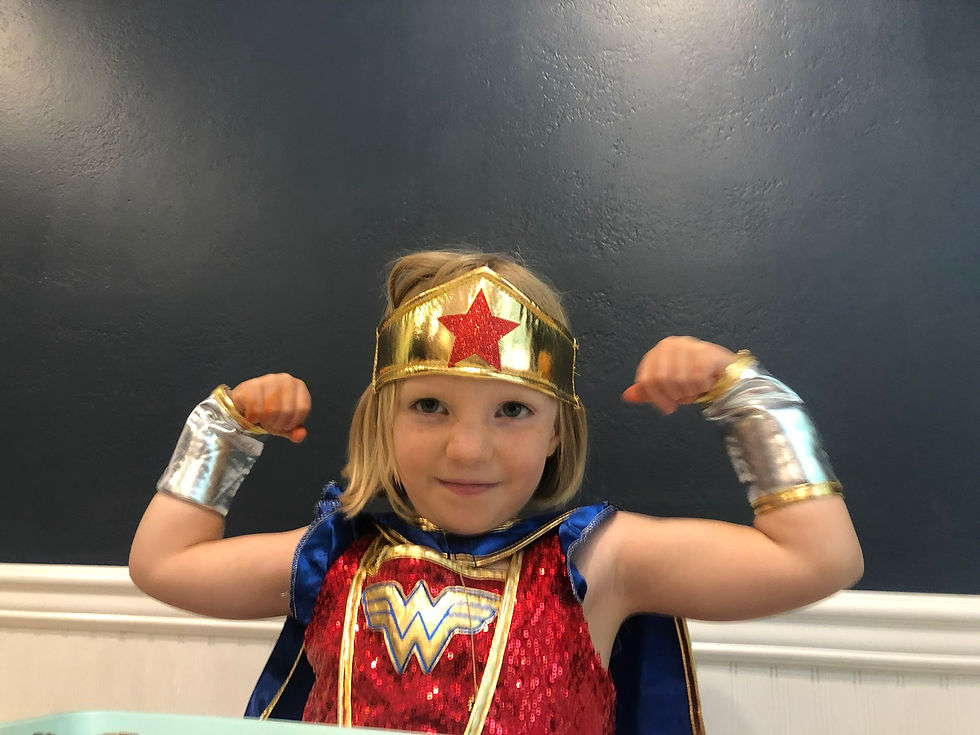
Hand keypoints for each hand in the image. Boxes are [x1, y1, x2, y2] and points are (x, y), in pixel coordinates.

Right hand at [229, 373, 310, 441]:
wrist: (246, 403)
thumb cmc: (270, 412)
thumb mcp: (286, 424)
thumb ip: (295, 431)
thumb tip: (300, 436)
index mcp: (299, 386)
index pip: (302, 409)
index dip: (292, 423)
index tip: (284, 426)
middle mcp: (286, 379)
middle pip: (287, 411)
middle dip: (277, 424)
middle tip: (269, 423)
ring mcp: (269, 379)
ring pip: (271, 410)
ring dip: (265, 422)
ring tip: (262, 419)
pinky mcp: (252, 385)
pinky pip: (255, 409)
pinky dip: (253, 418)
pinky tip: (252, 415)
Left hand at [621, 336, 735, 413]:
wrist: (726, 371)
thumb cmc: (695, 378)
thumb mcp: (668, 386)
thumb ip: (648, 391)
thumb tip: (627, 396)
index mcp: (658, 351)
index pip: (645, 379)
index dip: (656, 398)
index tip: (668, 408)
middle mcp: (671, 344)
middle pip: (661, 381)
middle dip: (675, 395)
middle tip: (686, 396)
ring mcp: (688, 346)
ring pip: (679, 382)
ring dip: (691, 392)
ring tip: (698, 386)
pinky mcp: (705, 353)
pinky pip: (696, 381)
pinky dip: (703, 388)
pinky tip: (708, 382)